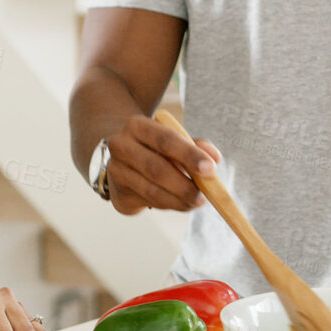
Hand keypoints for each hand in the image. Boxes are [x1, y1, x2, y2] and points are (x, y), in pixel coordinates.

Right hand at [101, 116, 219, 214]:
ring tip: (197, 201)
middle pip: (156, 168)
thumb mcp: (175, 140)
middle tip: (205, 195)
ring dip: (179, 200)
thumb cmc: (156, 148)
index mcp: (137, 126)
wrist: (123, 161)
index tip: (210, 169)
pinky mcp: (118, 193)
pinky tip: (181, 202)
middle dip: (185, 185)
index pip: (165, 139)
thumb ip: (196, 146)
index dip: (189, 154)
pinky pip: (149, 202)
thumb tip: (214, 158)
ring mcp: (116, 171)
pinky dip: (170, 204)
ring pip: (152, 191)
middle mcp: (121, 146)